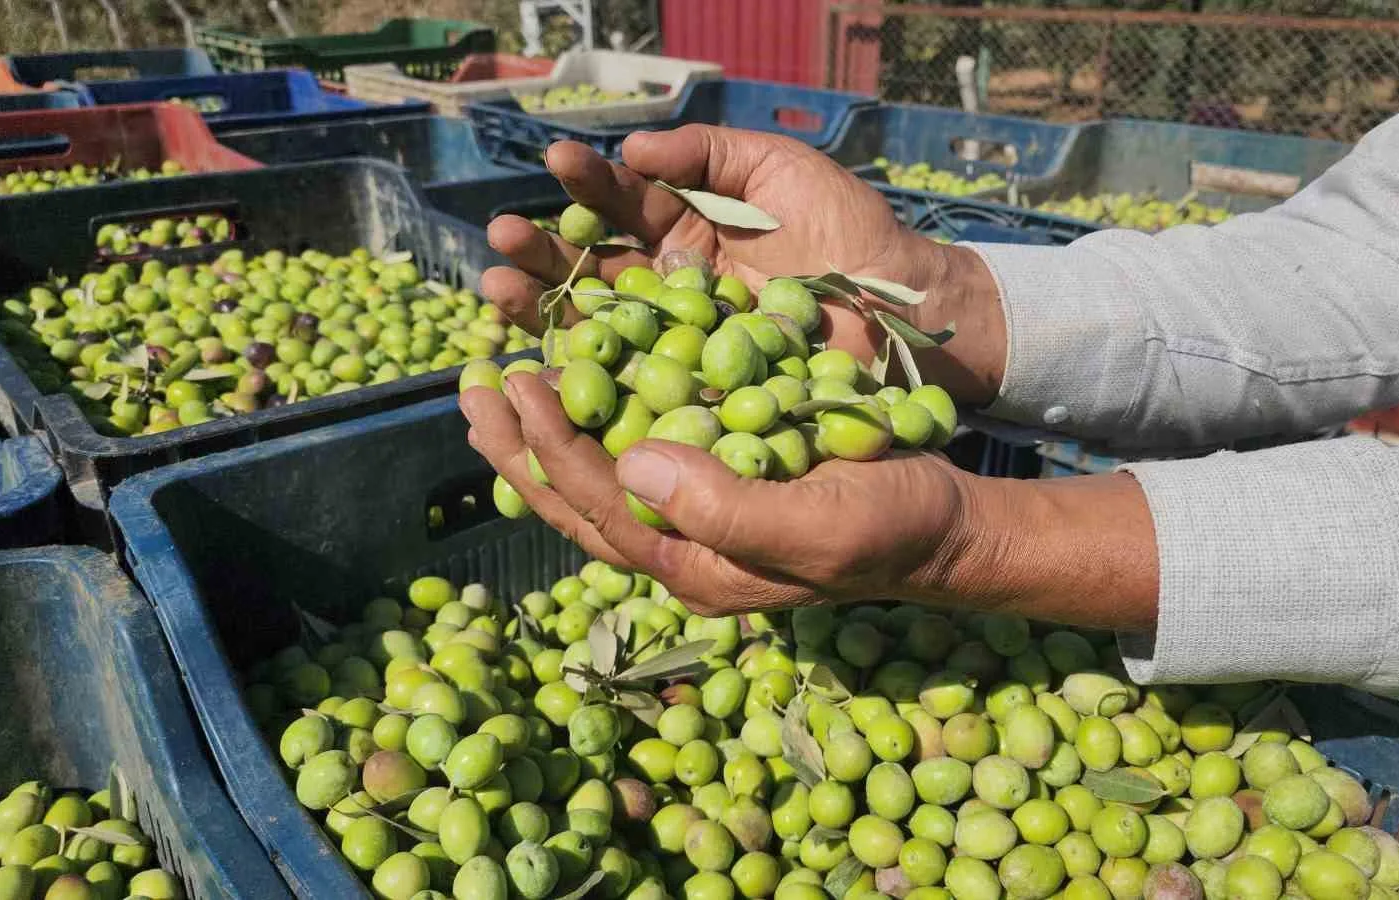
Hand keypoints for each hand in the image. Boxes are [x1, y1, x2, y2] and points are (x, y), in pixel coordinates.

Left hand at [460, 371, 990, 612]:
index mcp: (693, 564)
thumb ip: (725, 509)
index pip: (601, 503)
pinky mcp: (717, 482)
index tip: (514, 378)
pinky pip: (638, 455)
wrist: (942, 524)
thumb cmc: (889, 526)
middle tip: (471, 382)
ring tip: (497, 382)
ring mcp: (696, 517)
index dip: (551, 443)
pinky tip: (578, 381)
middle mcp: (681, 547)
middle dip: (518, 445)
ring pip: (599, 479)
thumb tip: (633, 465)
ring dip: (544, 433)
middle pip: (577, 499)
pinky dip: (599, 417)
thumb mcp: (817, 524)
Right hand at [481, 126, 1005, 402]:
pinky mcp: (692, 388)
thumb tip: (633, 147)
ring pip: (596, 322)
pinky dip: (581, 373)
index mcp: (688, 227)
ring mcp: (678, 339)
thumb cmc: (851, 232)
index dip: (588, 184)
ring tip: (495, 289)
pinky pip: (629, 380)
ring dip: (542, 307)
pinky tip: (536, 360)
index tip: (557, 161)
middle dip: (542, 250)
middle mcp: (671, 284)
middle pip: (592, 266)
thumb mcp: (779, 170)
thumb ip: (709, 151)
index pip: (622, 204)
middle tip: (499, 237)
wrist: (904, 309)